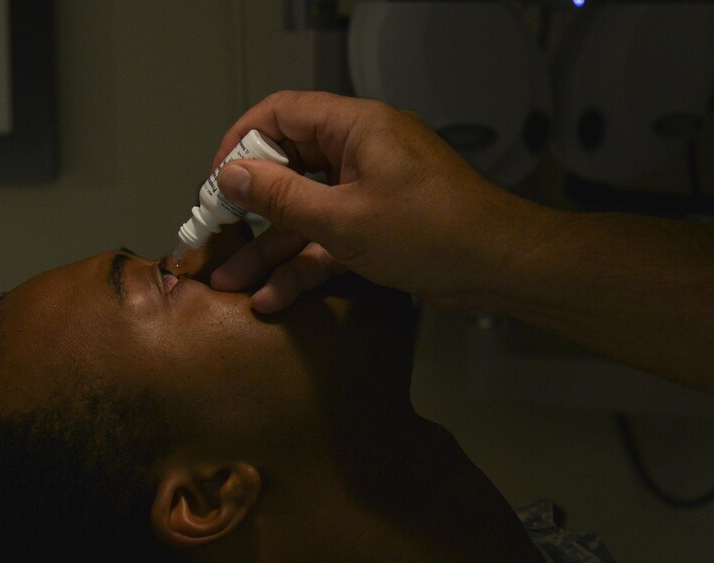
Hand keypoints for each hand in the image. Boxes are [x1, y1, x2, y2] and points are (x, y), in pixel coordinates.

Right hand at [208, 91, 533, 312]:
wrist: (497, 267)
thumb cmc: (433, 232)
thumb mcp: (343, 218)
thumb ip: (282, 197)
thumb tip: (232, 175)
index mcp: (356, 128)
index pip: (282, 115)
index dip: (241, 143)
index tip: (216, 181)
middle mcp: (363, 153)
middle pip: (291, 168)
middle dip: (251, 207)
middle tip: (216, 233)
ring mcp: (372, 193)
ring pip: (308, 213)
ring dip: (272, 248)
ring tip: (232, 281)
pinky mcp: (381, 228)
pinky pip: (332, 239)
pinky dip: (307, 264)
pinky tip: (274, 296)